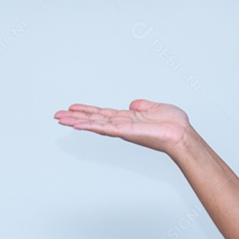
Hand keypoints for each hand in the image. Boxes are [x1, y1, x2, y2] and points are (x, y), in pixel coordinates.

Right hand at [54, 99, 190, 154]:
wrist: (181, 134)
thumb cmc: (173, 124)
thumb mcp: (155, 108)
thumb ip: (142, 106)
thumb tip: (133, 104)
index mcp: (127, 119)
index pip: (102, 114)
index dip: (86, 111)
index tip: (72, 108)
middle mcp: (122, 125)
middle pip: (93, 120)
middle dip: (75, 118)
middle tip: (57, 115)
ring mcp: (122, 129)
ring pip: (95, 124)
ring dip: (76, 122)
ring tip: (60, 119)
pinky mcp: (126, 131)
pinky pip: (104, 128)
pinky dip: (90, 126)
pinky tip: (77, 125)